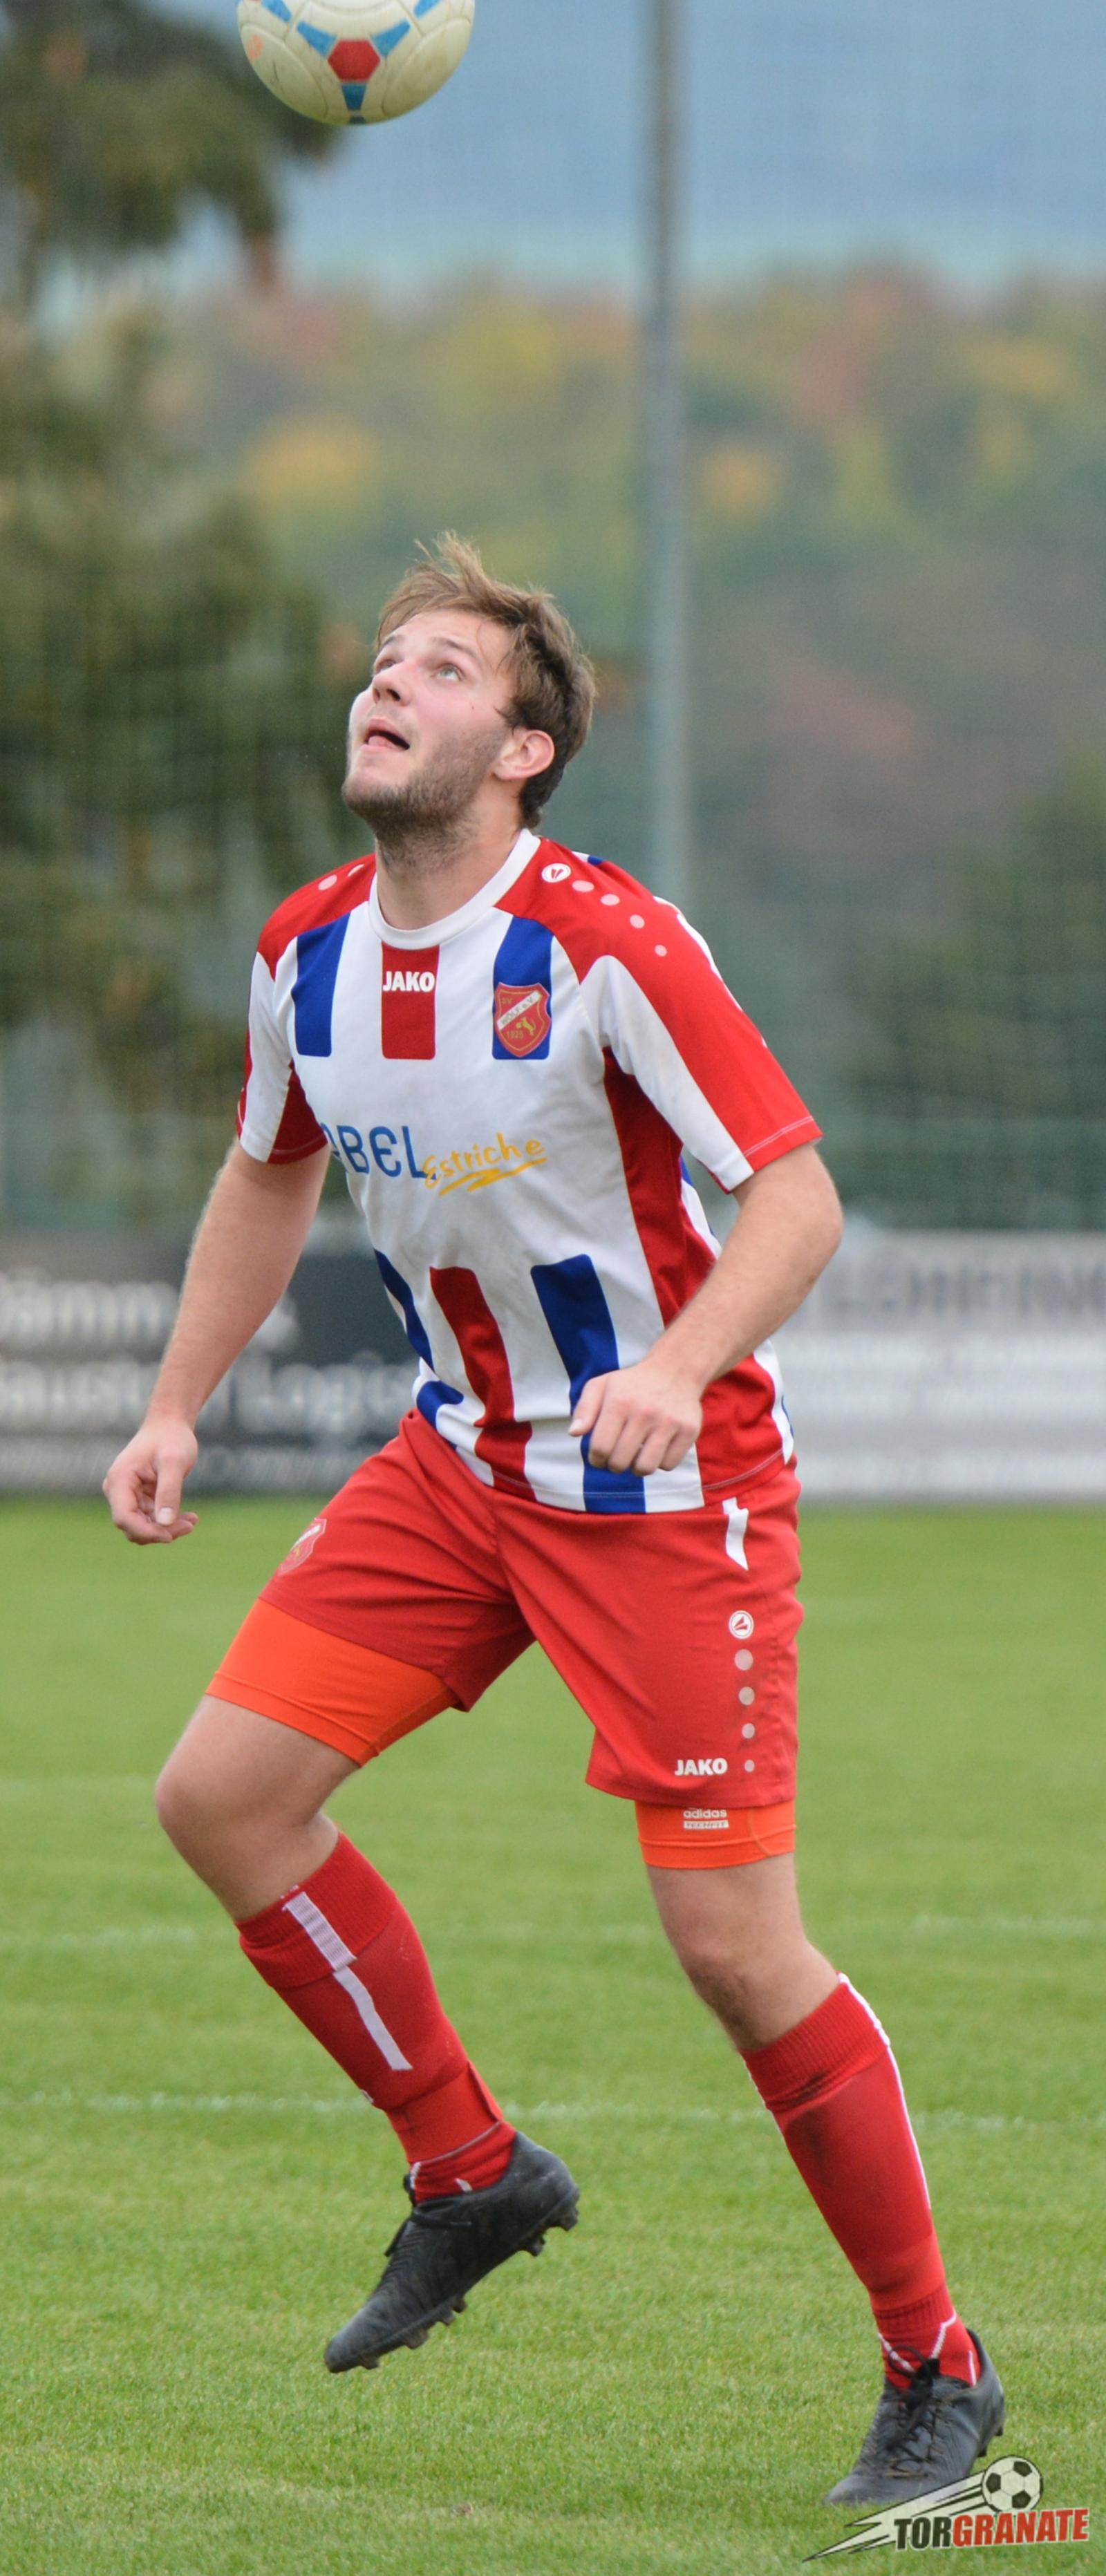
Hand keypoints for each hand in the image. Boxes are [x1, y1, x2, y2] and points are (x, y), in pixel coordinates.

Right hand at [102, 1416, 199, 1543]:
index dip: (146, 1531)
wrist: (170, 1425)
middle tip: (190, 1524)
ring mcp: (127, 1496)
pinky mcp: (139, 1498)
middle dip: (159, 1532)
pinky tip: (190, 1517)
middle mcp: (118, 1490)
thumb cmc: (171, 1439)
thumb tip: (164, 1524)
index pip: (124, 1518)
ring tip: (192, 1520)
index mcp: (119, 1480)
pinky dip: (168, 1522)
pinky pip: (150, 1520)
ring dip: (166, 1529)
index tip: (171, 1535)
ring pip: (142, 1527)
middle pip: (133, 1526)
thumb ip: (169, 1491)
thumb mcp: (174, 1462)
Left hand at [570, 1355, 702, 1475]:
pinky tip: (656, 1448)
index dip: (596, 1459)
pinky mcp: (689, 1430)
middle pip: (620, 1462)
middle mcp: (645, 1412)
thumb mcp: (602, 1385)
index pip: (600, 1448)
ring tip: (636, 1455)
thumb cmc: (633, 1383)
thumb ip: (584, 1409)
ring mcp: (669, 1422)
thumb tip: (574, 1433)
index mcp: (620, 1402)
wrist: (676, 1370)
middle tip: (617, 1457)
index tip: (599, 1457)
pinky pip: (669, 1465)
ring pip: (645, 1468)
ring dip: (637, 1468)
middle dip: (614, 1465)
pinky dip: (660, 1463)